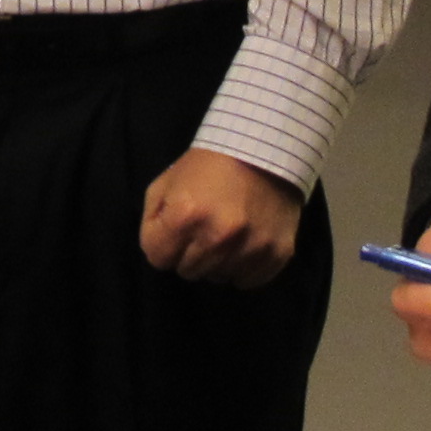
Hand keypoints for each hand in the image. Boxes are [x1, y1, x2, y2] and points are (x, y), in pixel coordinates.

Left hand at [138, 147, 302, 286]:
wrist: (263, 149)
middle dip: (189, 254)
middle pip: (187, 272)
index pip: (158, 259)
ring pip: (218, 279)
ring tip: (226, 235)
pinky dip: (244, 268)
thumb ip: (153, 221)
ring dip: (217, 262)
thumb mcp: (166, 182)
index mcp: (185, 216)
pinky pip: (248, 281)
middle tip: (203, 229)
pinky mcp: (277, 254)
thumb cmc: (208, 166)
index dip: (163, 245)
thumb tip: (160, 253)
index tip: (176, 231)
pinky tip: (245, 244)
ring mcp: (250, 248)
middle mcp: (218, 237)